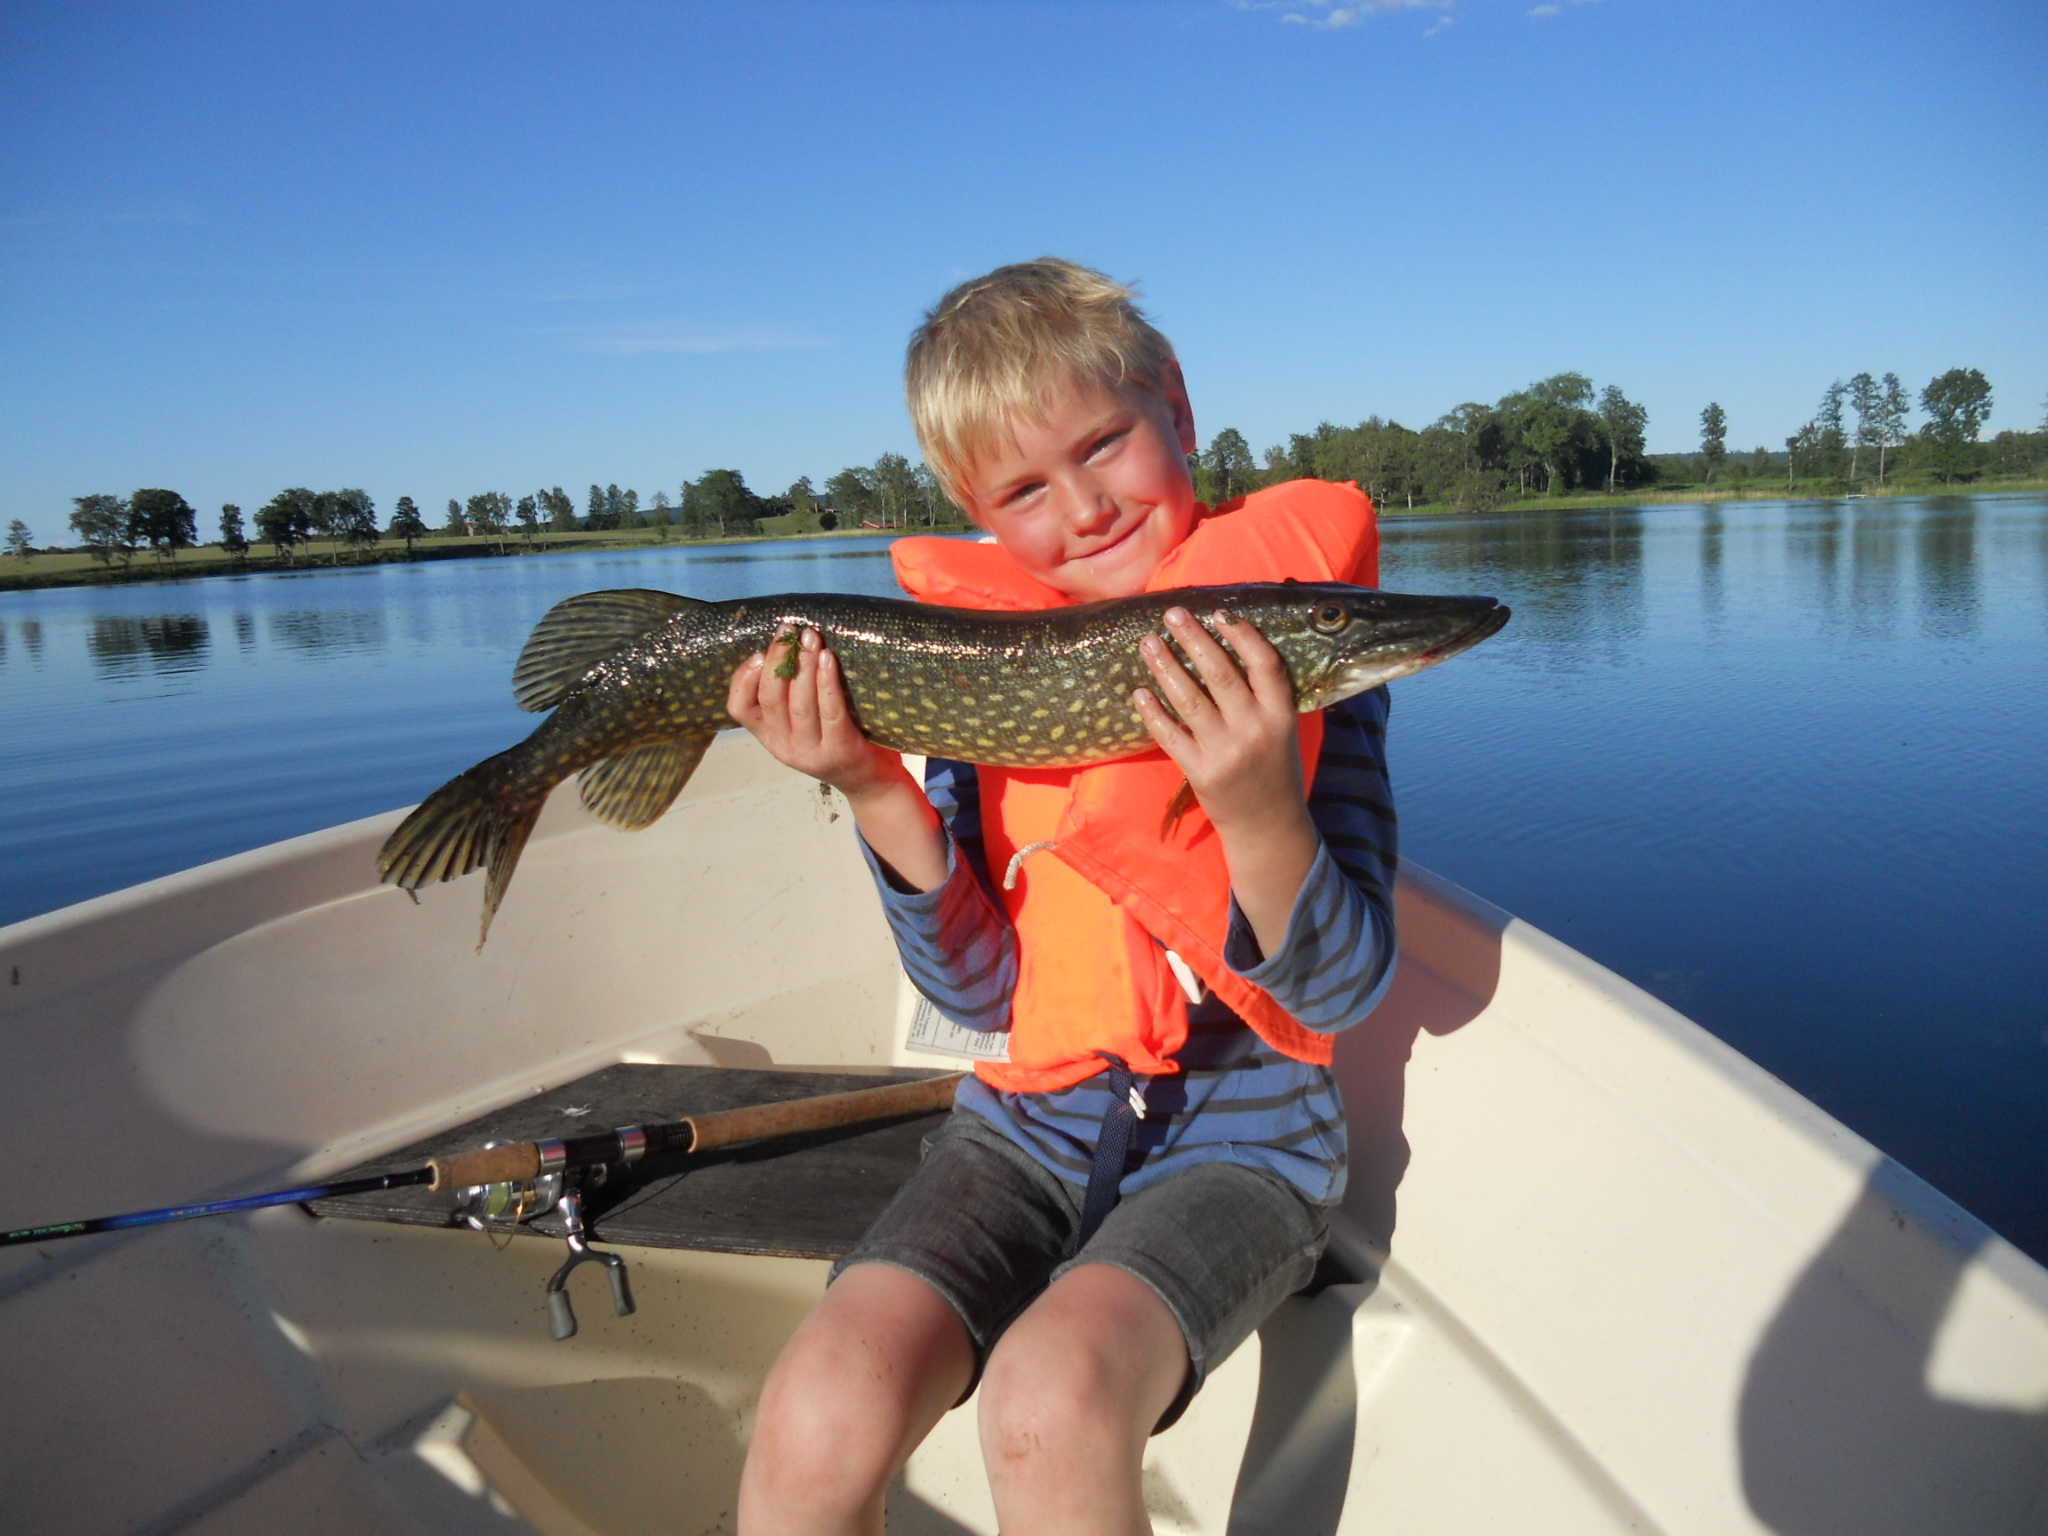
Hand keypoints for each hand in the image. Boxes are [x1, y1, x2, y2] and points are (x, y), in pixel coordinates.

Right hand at [727, 627, 904, 799]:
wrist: (870, 784)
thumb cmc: (837, 742)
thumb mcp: (802, 727)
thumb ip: (788, 700)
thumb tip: (784, 648)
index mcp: (770, 738)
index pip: (738, 708)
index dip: (743, 678)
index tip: (758, 653)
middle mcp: (784, 747)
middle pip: (770, 697)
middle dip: (778, 659)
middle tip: (789, 631)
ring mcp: (811, 751)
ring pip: (799, 702)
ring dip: (803, 665)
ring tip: (811, 638)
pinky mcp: (839, 750)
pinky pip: (830, 710)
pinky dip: (827, 682)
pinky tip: (828, 659)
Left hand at [1132, 607, 1319, 954]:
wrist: (1268, 827)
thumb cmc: (1274, 770)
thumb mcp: (1284, 731)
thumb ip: (1265, 697)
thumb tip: (1231, 647)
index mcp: (1281, 716)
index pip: (1266, 665)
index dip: (1244, 636)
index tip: (1220, 613)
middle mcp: (1255, 730)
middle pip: (1221, 674)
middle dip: (1194, 639)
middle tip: (1173, 614)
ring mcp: (1226, 753)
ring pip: (1190, 699)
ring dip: (1166, 667)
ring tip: (1149, 643)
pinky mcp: (1200, 773)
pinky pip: (1171, 735)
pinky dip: (1153, 712)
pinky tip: (1139, 692)